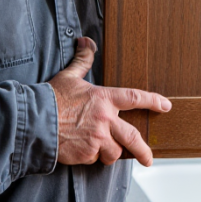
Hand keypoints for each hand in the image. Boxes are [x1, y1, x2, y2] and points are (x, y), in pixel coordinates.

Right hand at [47, 37, 170, 166]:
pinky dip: (90, 156)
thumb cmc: (51, 98)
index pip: (134, 97)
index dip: (152, 101)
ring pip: (114, 152)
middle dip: (144, 151)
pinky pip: (95, 159)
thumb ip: (82, 61)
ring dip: (109, 152)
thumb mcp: (69, 76)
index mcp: (103, 98)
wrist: (34, 121)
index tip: (166, 106)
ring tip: (100, 149)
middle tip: (149, 159)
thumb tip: (86, 42)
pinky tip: (80, 149)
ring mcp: (97, 138)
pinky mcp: (87, 154)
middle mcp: (104, 119)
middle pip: (133, 137)